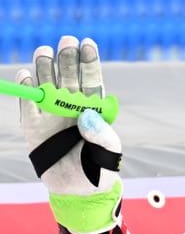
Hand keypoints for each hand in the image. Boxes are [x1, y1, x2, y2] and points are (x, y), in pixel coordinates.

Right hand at [17, 35, 122, 233]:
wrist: (80, 191)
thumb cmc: (100, 168)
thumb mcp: (109, 152)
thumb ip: (101, 133)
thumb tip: (86, 114)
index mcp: (93, 107)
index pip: (91, 79)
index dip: (89, 61)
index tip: (87, 44)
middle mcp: (72, 106)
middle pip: (68, 76)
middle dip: (67, 57)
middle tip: (66, 42)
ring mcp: (52, 114)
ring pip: (47, 84)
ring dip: (45, 66)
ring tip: (44, 51)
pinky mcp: (33, 126)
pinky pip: (28, 104)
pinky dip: (26, 89)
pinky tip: (27, 75)